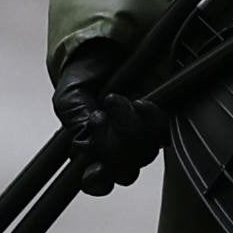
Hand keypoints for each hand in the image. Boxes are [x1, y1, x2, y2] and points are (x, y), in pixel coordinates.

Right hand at [45, 48, 158, 186]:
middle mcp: (118, 150)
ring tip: (115, 99)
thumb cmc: (84, 76)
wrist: (107, 49)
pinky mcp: (158, 123)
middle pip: (124, 171)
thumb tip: (84, 144)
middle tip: (101, 114)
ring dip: (130, 126)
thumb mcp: (70, 95)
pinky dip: (152, 119)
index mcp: (91, 150)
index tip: (96, 167)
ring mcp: (140, 138)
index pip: (97, 183)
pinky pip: (162, 133)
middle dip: (114, 144)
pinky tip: (140, 103)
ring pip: (144, 154)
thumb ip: (74, 120)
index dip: (97, 181)